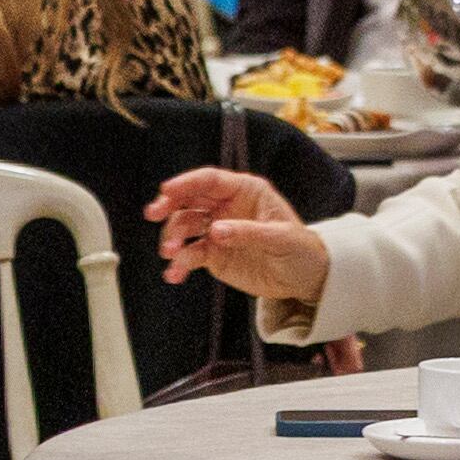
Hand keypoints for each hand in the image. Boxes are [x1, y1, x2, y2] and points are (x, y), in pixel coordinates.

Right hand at [144, 166, 332, 306]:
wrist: (305, 278)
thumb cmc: (301, 250)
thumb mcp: (281, 238)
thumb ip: (248, 232)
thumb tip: (216, 230)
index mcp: (245, 191)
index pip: (210, 180)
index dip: (186, 182)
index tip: (167, 190)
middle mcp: (226, 207)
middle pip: (189, 200)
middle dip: (169, 207)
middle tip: (154, 215)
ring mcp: (217, 231)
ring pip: (184, 227)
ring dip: (173, 239)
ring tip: (171, 255)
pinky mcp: (213, 254)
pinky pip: (188, 256)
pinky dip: (179, 265)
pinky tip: (174, 275)